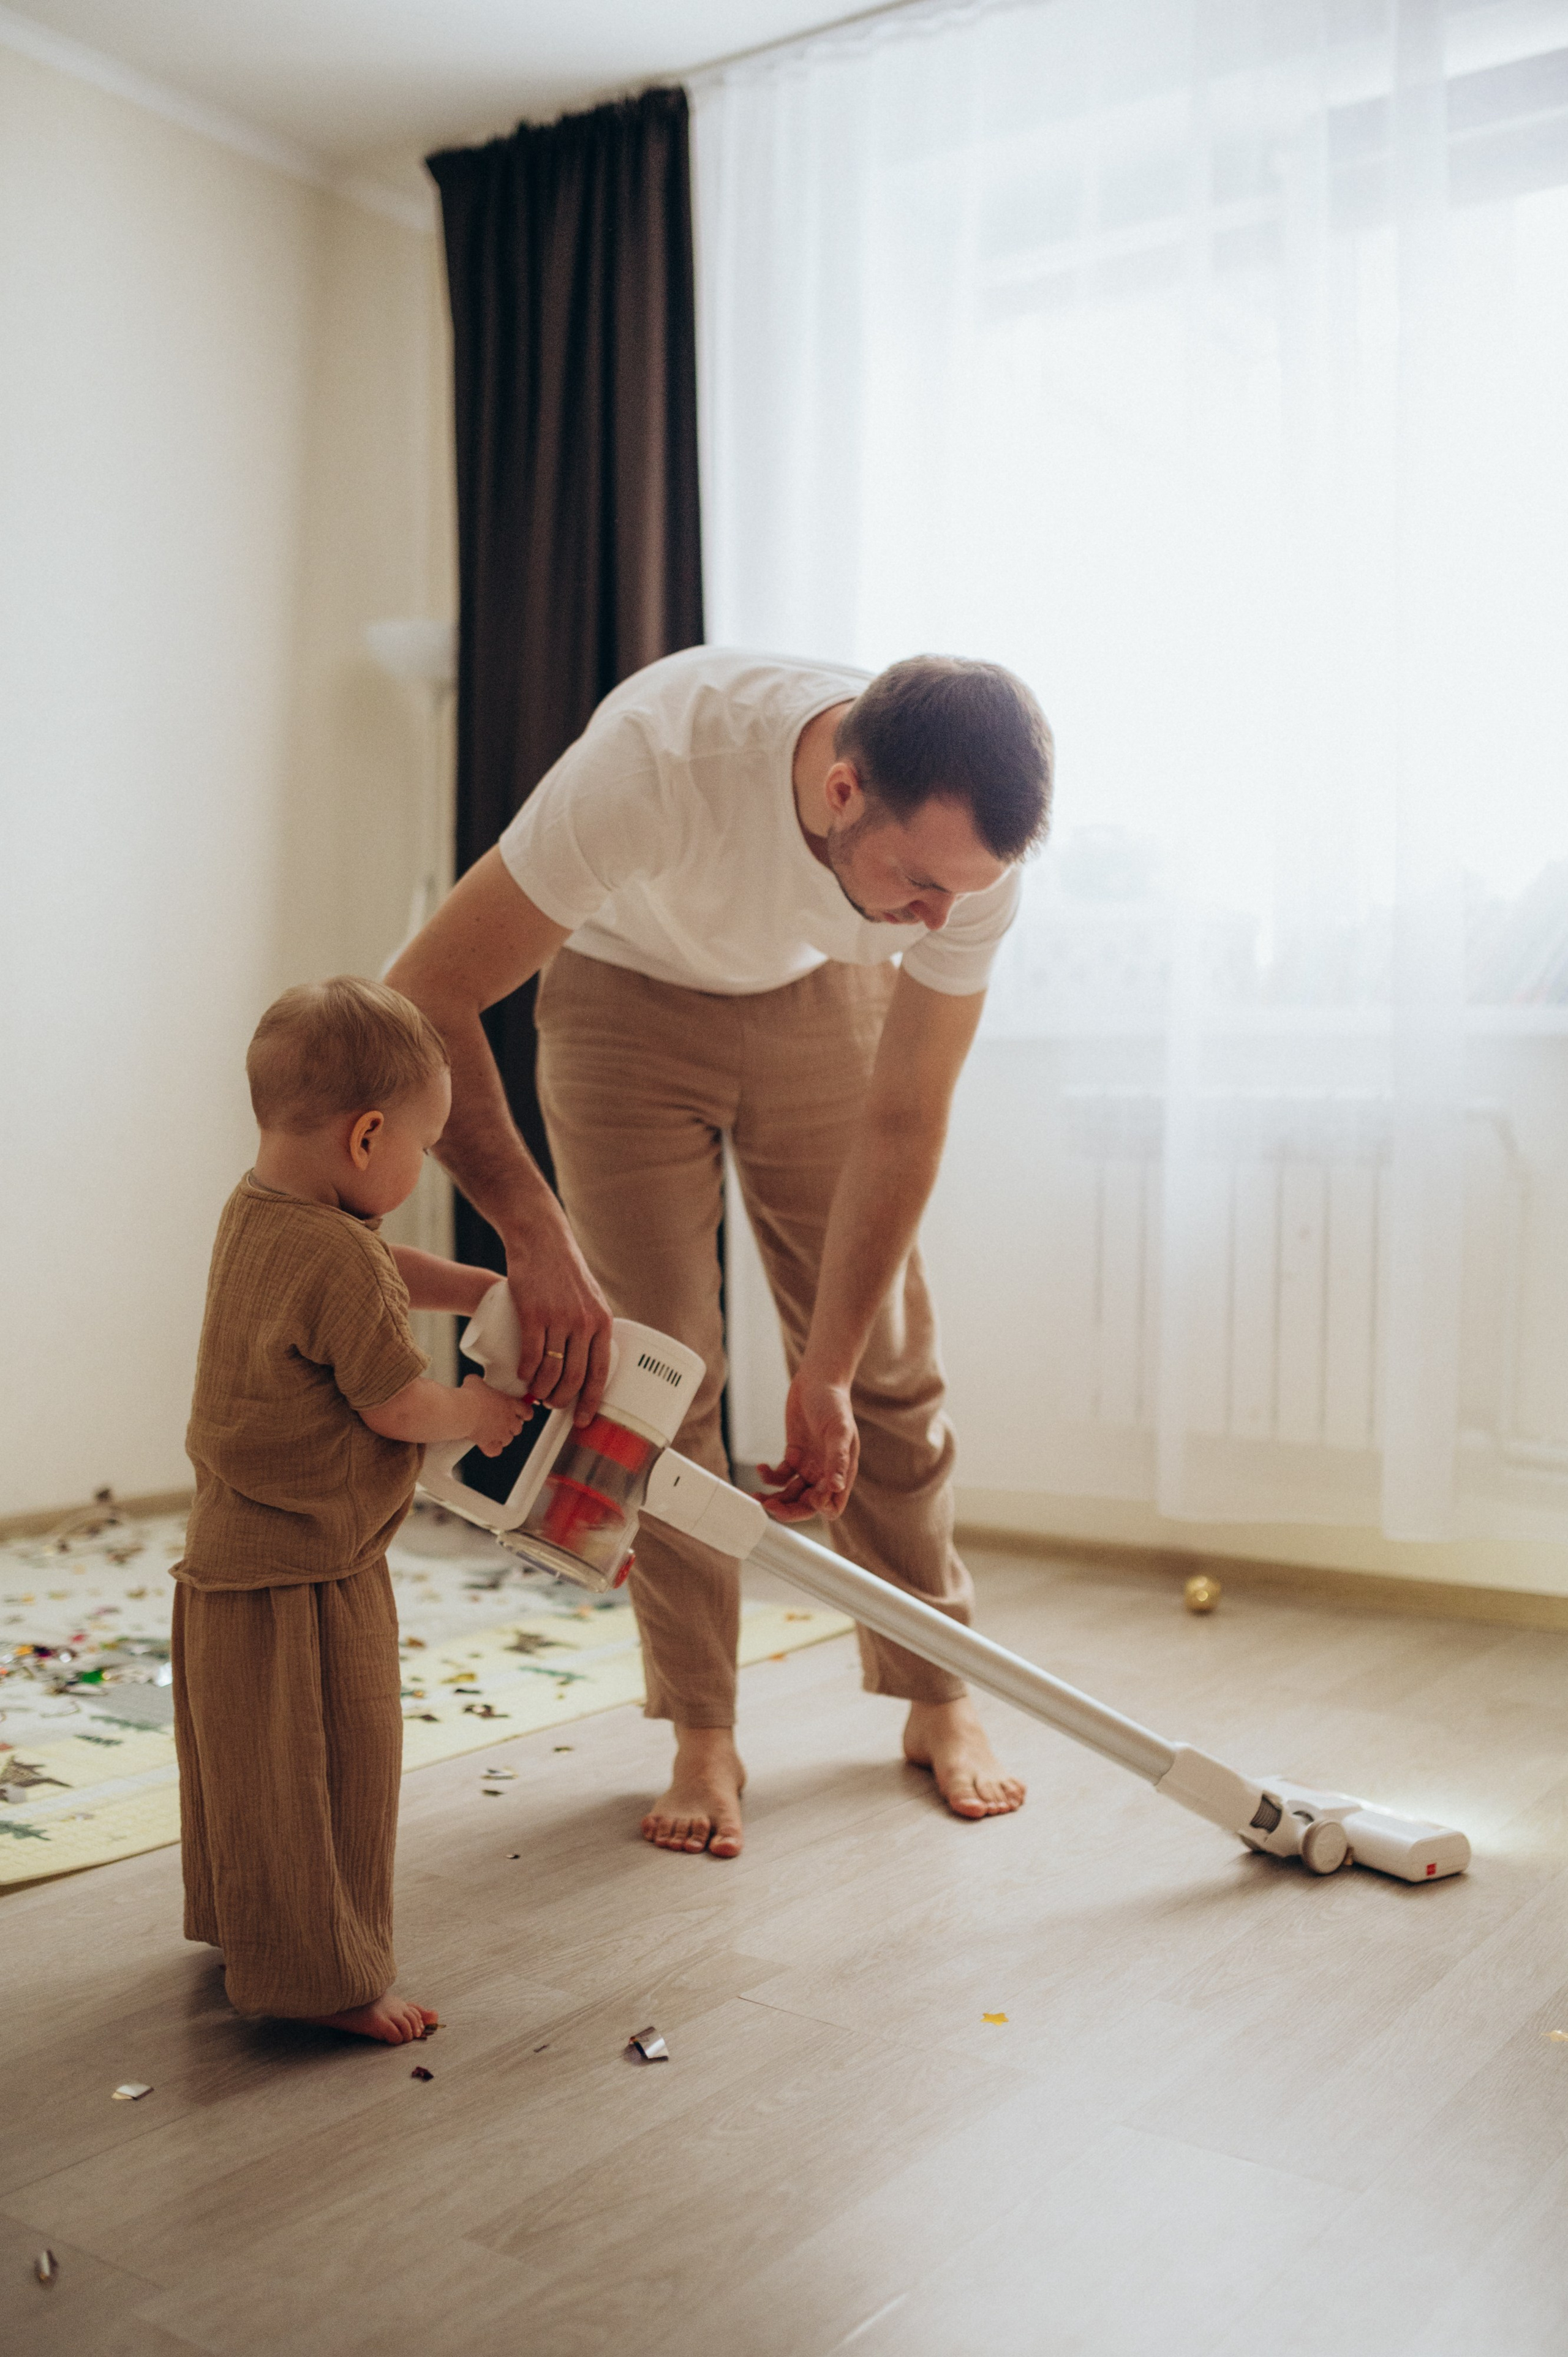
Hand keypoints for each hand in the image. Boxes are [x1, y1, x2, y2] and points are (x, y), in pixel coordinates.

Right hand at [462, 1375, 530, 1458]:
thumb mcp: (475, 1381)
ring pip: (508, 1439)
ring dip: (502, 1437)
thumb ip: (480, 1383)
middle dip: (511, 1425)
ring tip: (493, 1432)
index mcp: (509, 1404)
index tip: (522, 1412)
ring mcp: (500, 1433)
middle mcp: (508, 1420)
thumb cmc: (470, 1396)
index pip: (527, 1411)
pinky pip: (495, 1450)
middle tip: (502, 1421)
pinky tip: (487, 1445)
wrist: (462, 1411)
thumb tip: (473, 1381)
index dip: (525, 1413)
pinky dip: (492, 1449)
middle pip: (518, 1427)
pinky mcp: (489, 1442)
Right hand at [503, 1216, 614, 1426]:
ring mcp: (558, 1318)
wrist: (541, 1240)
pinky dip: (525, 1372)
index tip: (582, 1419)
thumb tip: (588, 1358)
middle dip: (561, 1400)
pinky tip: (521, 1378)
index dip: (590, 1401)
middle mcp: (584, 1323)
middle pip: (574, 1377)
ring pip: (551, 1370)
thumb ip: (592, 1324)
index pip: (600, 1372)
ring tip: (534, 1393)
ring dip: (541, 1390)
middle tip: (550, 1404)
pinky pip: (531, 1353)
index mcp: (602, 1322)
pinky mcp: (533, 1312)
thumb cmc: (563, 1270)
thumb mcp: (590, 1297)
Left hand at [756, 1369, 859, 1521]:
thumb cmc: (834, 1402)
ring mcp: (809, 1465)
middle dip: (788, 1509)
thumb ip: (838, 1459)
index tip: (804, 1500)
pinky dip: (769, 1477)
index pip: (831, 1504)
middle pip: (807, 1504)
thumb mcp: (838, 1429)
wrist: (818, 1380)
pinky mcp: (794, 1456)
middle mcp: (825, 1472)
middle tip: (769, 1506)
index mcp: (842, 1471)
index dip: (817, 1508)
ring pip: (790, 1493)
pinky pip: (780, 1476)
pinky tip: (761, 1468)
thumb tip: (837, 1487)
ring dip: (774, 1497)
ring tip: (756, 1495)